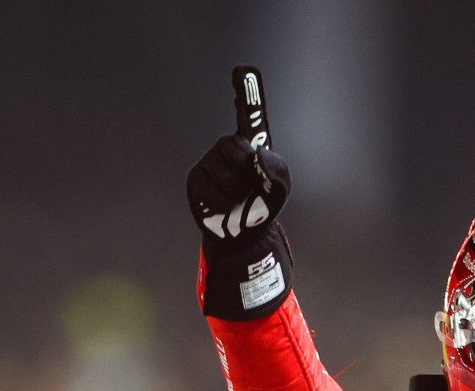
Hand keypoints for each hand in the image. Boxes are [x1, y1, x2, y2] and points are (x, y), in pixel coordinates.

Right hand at [188, 66, 294, 319]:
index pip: (249, 117)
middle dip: (245, 172)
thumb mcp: (280, 188)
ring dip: (236, 193)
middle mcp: (226, 150)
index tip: (244, 72)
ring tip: (239, 202)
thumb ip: (275, 168)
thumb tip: (256, 154)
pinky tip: (226, 209)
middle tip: (251, 190)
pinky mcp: (194, 182)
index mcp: (250, 146)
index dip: (247, 95)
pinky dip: (223, 204)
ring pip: (222, 172)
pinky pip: (210, 189)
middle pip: (233, 147)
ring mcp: (208, 164)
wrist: (243, 236)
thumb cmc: (264, 205)